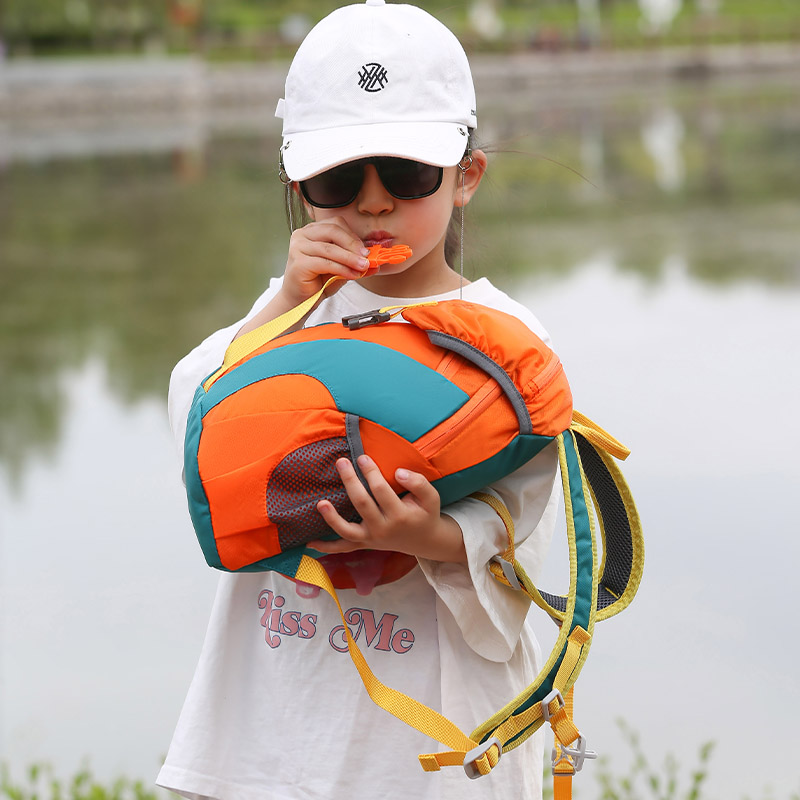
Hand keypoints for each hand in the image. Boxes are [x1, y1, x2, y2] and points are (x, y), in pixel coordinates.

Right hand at [234, 217, 376, 338]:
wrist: (299, 300)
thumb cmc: (316, 282)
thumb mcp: (339, 268)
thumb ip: (353, 262)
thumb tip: (374, 262)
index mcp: (312, 231)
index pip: (336, 225)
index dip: (353, 236)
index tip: (366, 250)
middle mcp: (302, 235)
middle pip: (333, 231)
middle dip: (353, 245)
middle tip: (367, 257)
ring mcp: (298, 248)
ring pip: (330, 248)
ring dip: (350, 258)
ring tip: (363, 267)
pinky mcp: (299, 263)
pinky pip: (325, 263)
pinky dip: (342, 268)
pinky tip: (352, 274)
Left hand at [309, 456, 466, 563]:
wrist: (425, 540)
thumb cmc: (425, 514)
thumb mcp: (431, 497)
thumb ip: (418, 482)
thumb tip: (398, 472)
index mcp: (400, 516)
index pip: (381, 490)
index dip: (371, 473)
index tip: (362, 457)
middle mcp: (383, 529)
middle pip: (362, 504)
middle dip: (350, 481)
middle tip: (341, 462)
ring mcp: (371, 539)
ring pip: (347, 530)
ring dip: (332, 518)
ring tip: (321, 503)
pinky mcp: (364, 543)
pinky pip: (343, 548)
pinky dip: (326, 547)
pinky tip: (310, 543)